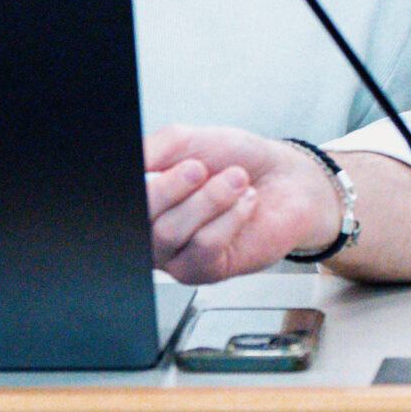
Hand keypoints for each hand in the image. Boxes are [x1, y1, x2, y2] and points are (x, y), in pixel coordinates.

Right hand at [144, 125, 342, 284]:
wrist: (285, 178)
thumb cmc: (236, 159)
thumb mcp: (188, 140)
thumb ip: (154, 149)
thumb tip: (136, 161)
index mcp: (147, 199)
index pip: (125, 200)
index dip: (141, 187)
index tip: (156, 167)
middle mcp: (155, 230)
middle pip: (142, 221)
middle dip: (170, 189)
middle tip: (198, 168)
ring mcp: (177, 255)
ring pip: (170, 233)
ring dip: (210, 199)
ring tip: (236, 180)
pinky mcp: (207, 271)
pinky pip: (204, 246)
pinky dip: (229, 217)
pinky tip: (245, 204)